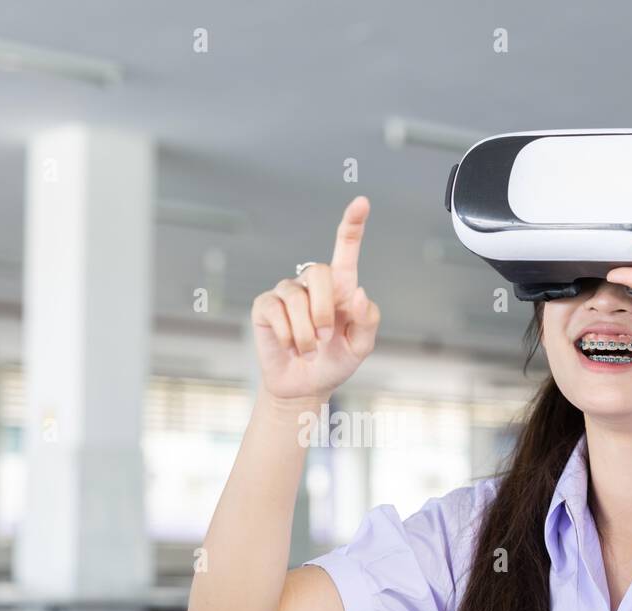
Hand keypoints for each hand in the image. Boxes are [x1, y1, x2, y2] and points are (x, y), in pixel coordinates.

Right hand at [251, 196, 381, 400]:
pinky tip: (291, 347)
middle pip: (318, 272)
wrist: (304, 386)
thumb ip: (367, 320)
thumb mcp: (360, 347)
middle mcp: (312, 284)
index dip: (353, 224)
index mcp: (341, 287)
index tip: (362, 202)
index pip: (346, 248)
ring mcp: (286, 292)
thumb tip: (358, 292)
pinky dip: (288, 336)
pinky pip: (276, 312)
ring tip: (309, 350)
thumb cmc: (334, 362)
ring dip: (306, 332)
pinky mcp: (265, 306)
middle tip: (326, 338)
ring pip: (296, 298)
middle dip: (323, 310)